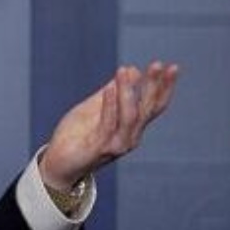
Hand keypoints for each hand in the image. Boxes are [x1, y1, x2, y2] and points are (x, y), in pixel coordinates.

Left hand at [40, 61, 178, 190]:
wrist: (58, 164)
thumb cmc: (76, 136)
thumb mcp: (94, 108)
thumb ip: (112, 92)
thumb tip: (131, 69)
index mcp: (131, 128)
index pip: (153, 106)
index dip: (164, 88)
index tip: (172, 67)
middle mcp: (130, 137)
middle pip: (147, 109)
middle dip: (154, 86)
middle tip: (158, 65)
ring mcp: (117, 144)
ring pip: (129, 115)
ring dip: (128, 91)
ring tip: (124, 70)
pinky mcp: (101, 149)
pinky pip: (108, 124)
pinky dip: (110, 105)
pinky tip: (110, 88)